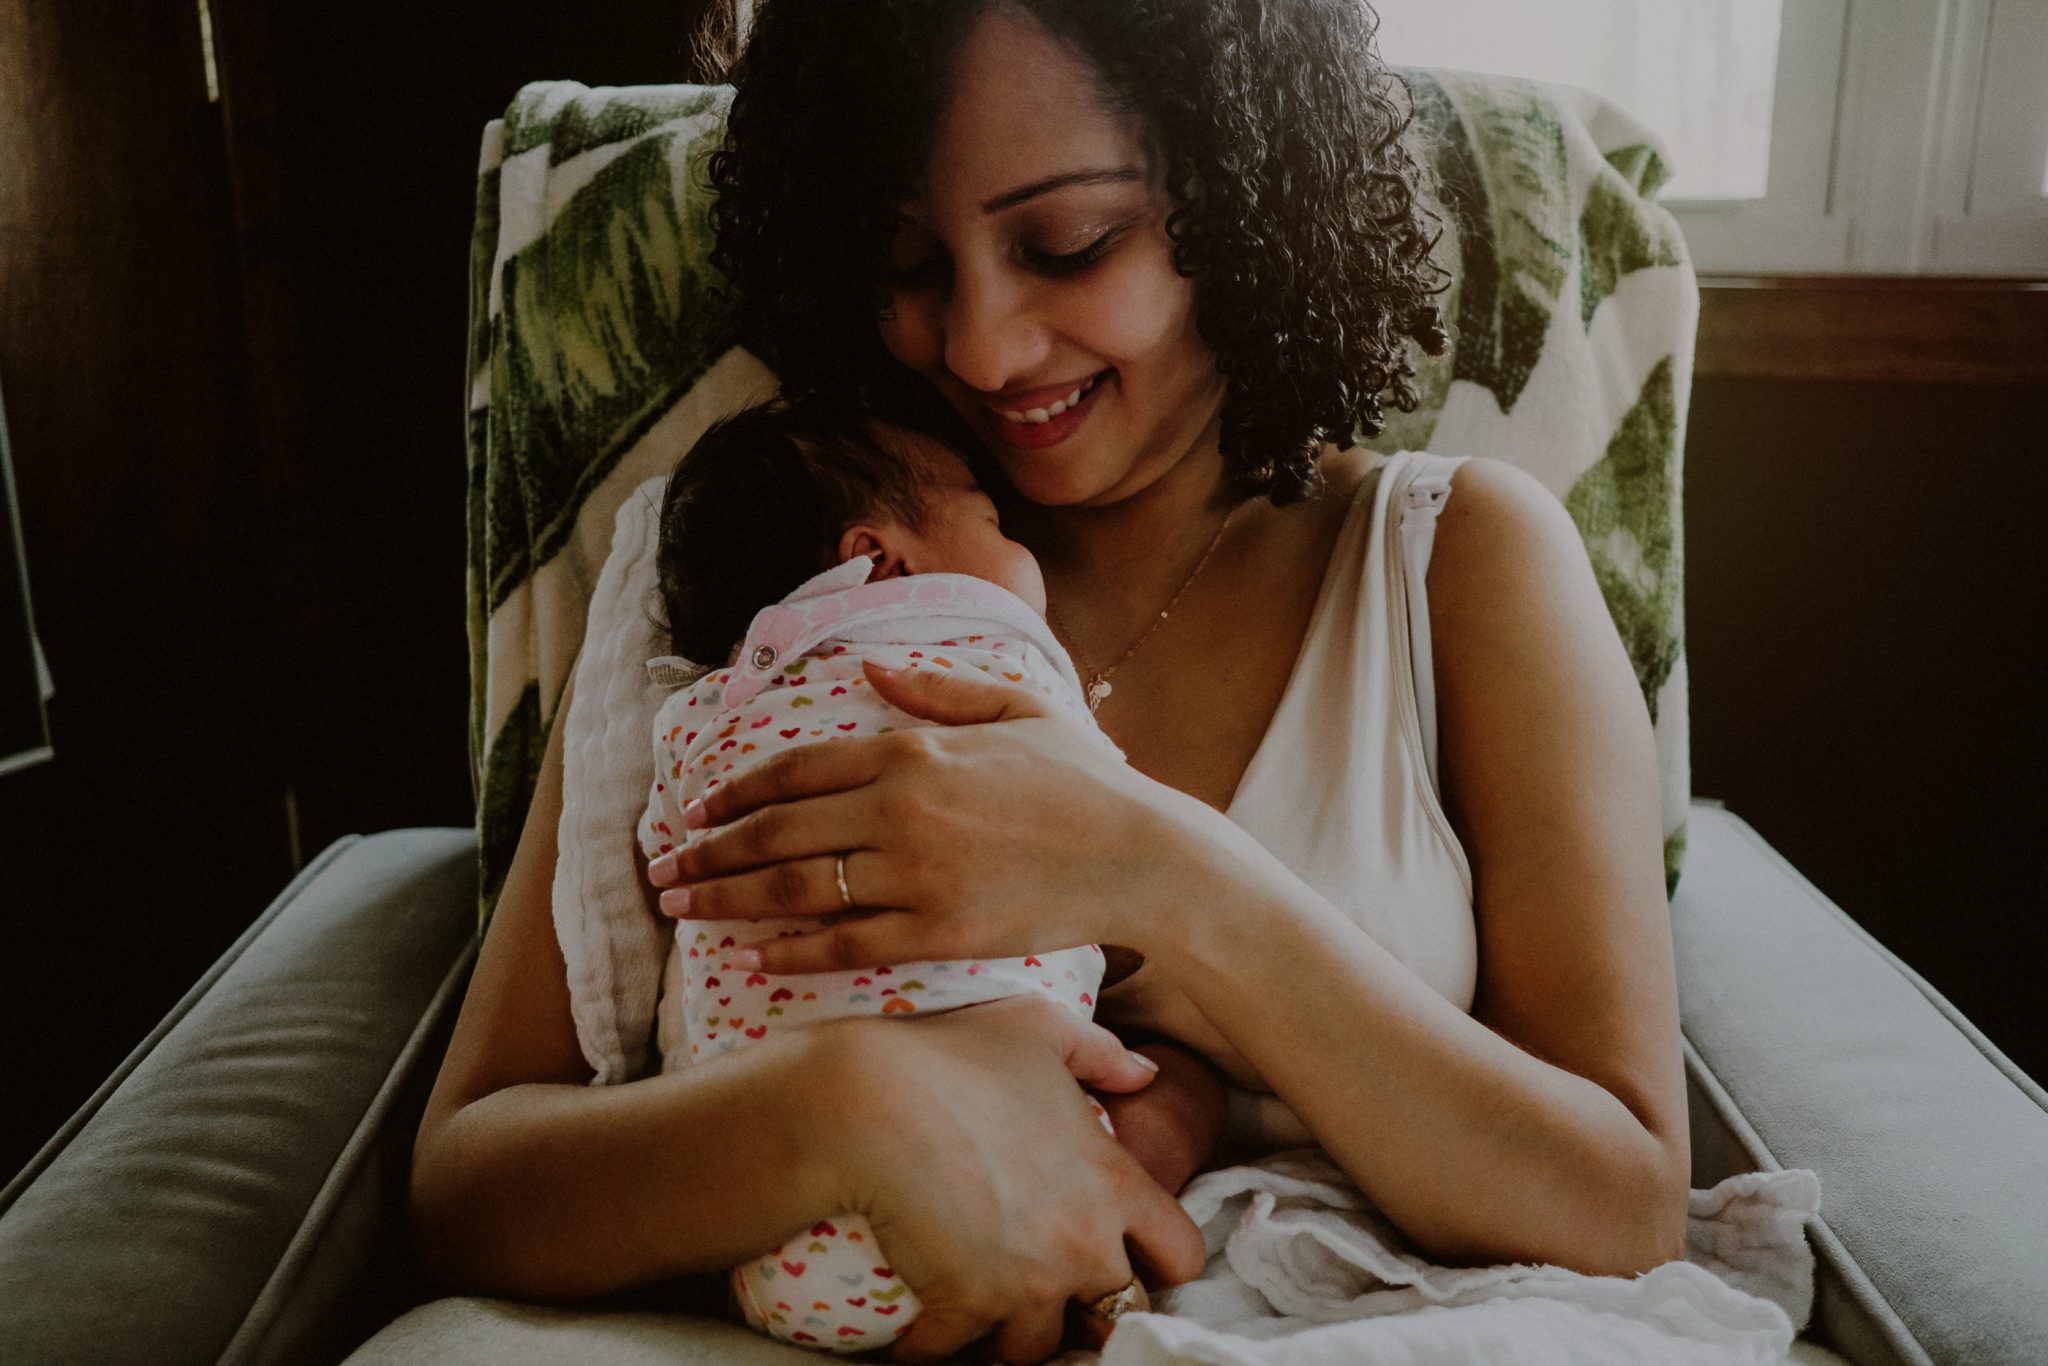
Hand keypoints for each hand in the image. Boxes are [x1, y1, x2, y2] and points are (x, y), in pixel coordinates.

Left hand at [647, 658, 1191, 972]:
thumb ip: (938, 688)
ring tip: (683, 910)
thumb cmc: (1083, 781)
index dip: (737, 789)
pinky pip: (846, 945)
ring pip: (795, 890)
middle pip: (777, 832)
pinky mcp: (936, 933)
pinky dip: (793, 952)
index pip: (797, 768)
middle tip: (662, 869)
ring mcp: (915, 875)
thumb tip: (873, 666)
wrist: (1140, 856)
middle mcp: (900, 809)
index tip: (698, 806)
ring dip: (728, 899)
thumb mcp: (1016, 708)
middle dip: (708, 851)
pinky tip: (757, 957)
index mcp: (913, 750)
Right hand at [817, 997, 1207, 1363]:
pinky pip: (953, 1351)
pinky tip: (919, 1326)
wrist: (870, 1099)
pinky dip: (934, 1343)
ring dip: (1012, 1332)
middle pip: (1118, 1314)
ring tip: (984, 1310)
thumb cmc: (955, 1055)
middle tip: (1050, 1290)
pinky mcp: (965, 1308)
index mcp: (1113, 1183)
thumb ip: (1100, 1052)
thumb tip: (1144, 1073)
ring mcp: (1027, 1284)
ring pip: (1039, 1346)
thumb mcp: (1038, 1029)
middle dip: (1089, 1308)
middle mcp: (1084, 1243)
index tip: (1126, 1257)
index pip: (1181, 1254)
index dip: (1158, 1261)